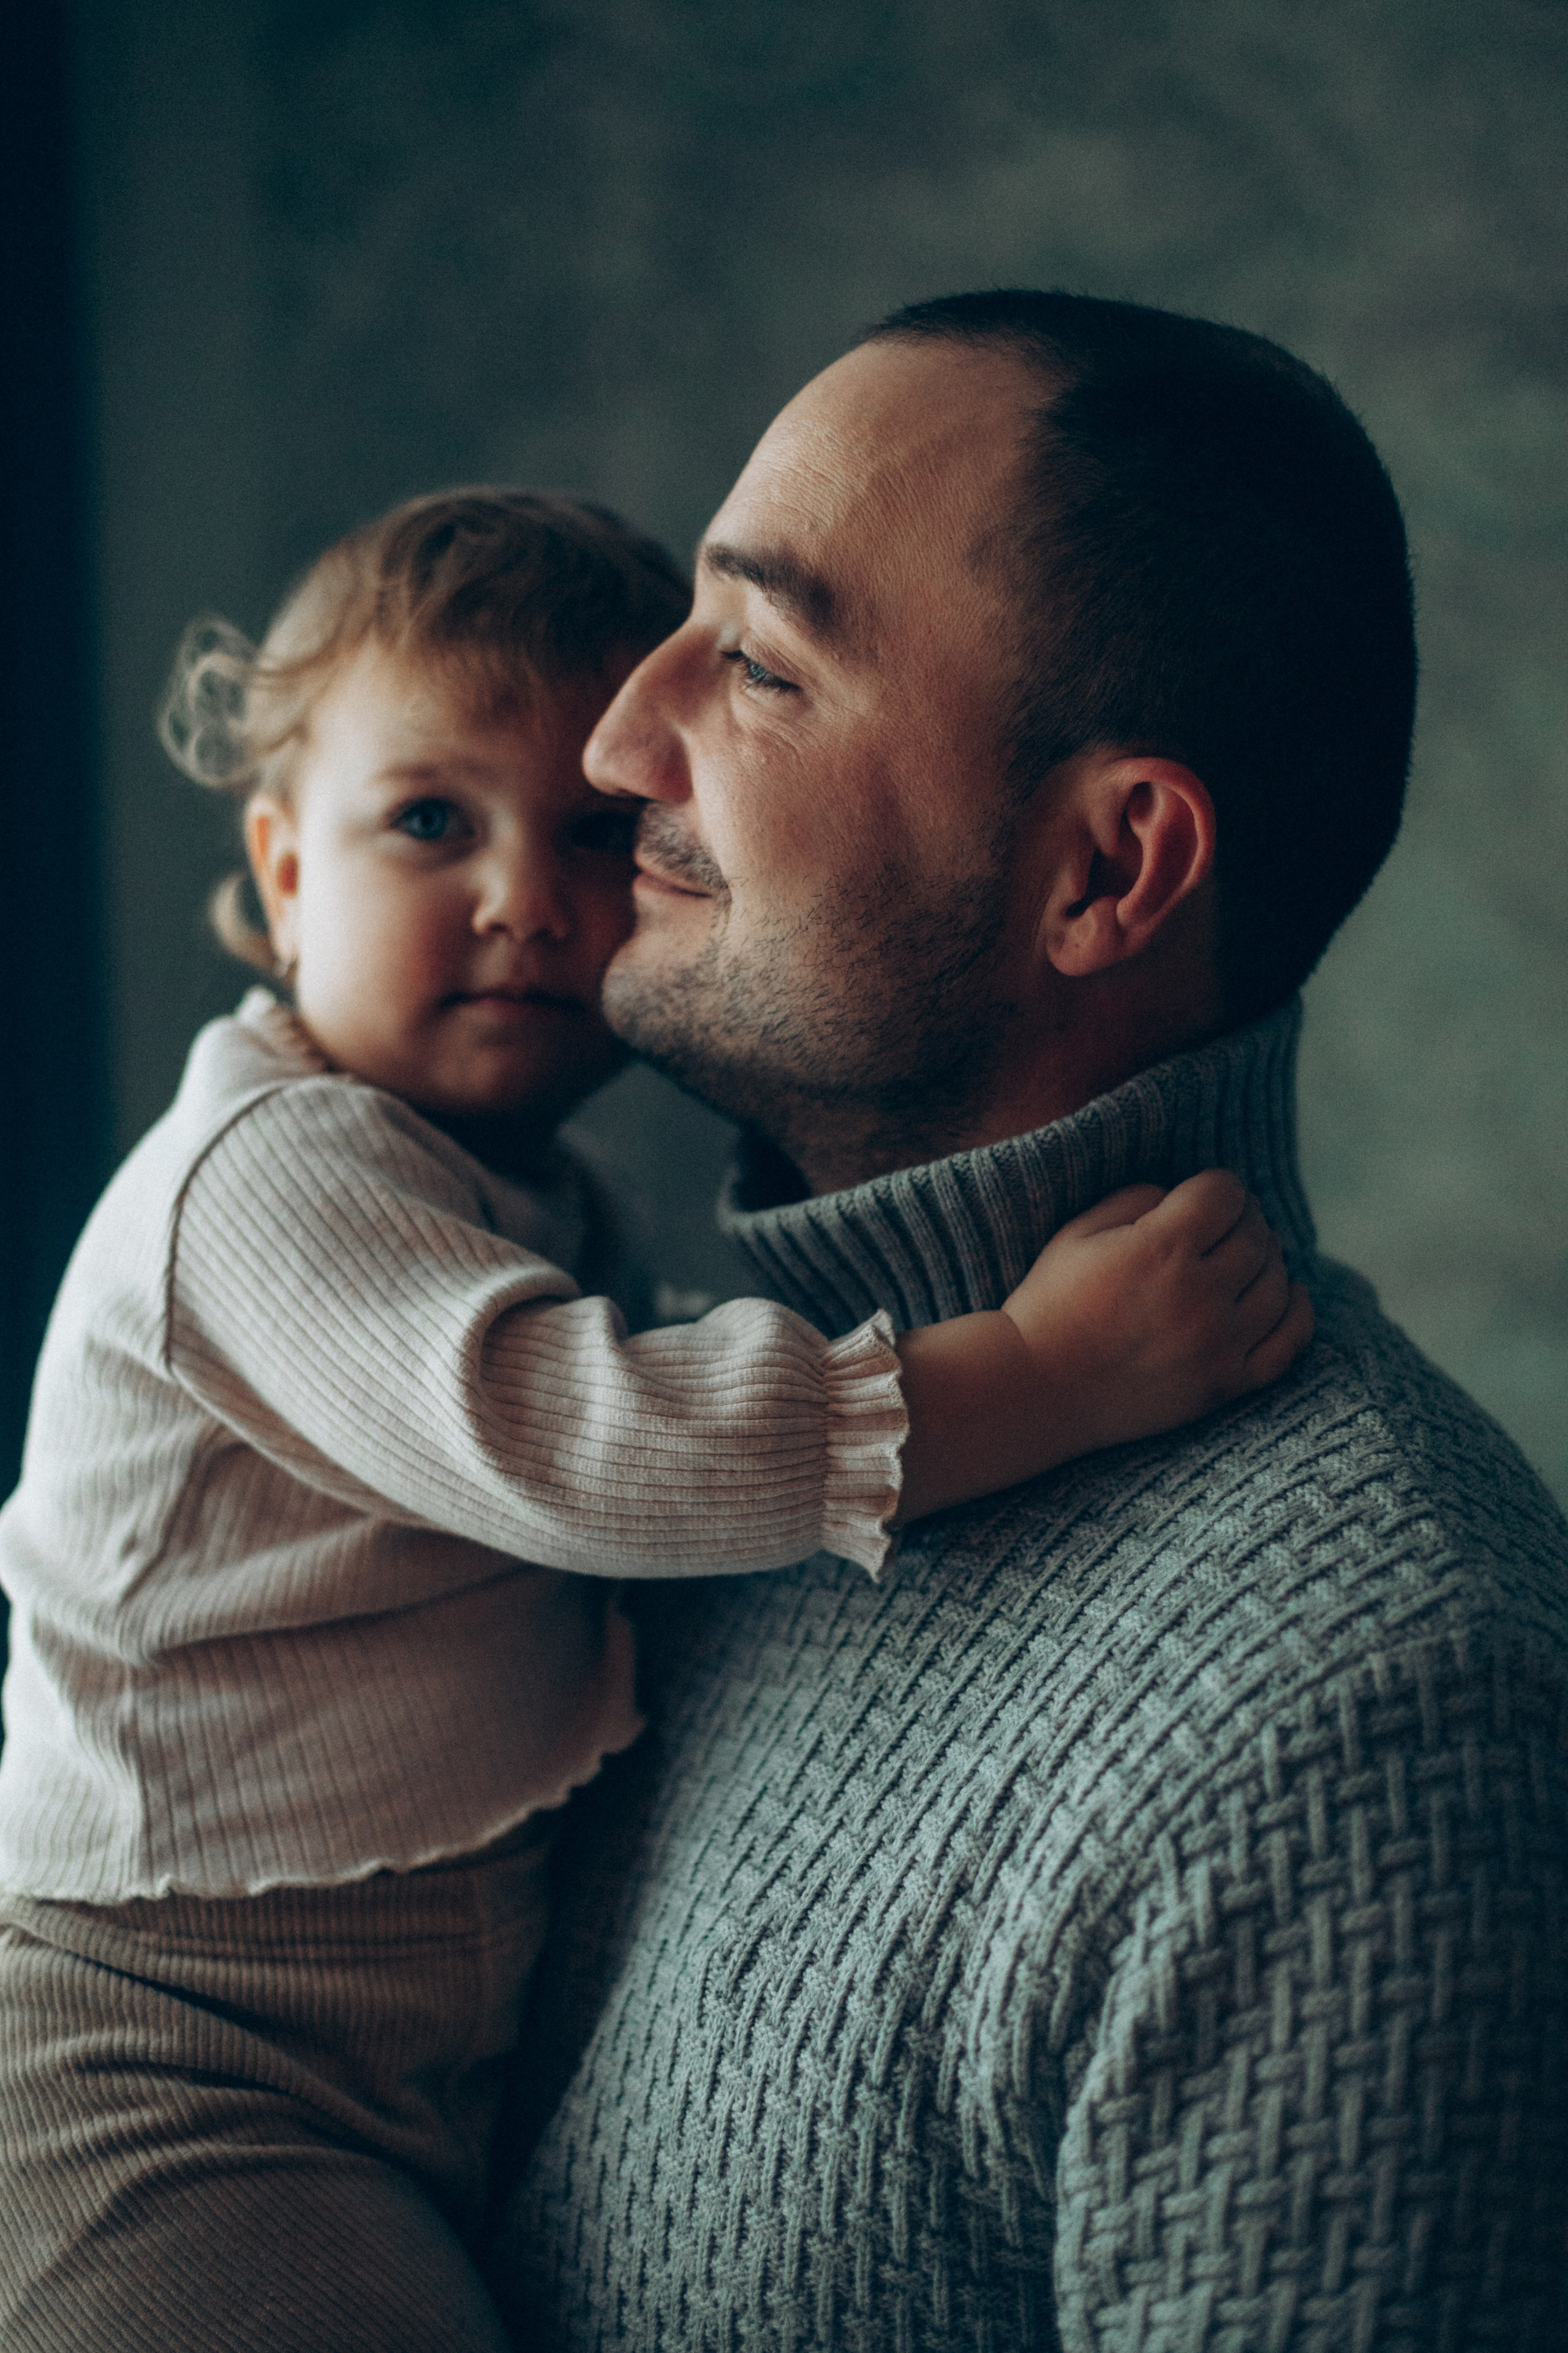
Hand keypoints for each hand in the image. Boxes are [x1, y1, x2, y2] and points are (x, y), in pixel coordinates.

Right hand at [1001, 1170, 1313, 1460]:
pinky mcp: (1225, 1386)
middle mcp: (1198, 1295)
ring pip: (1279, 1283)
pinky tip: (1288, 1294)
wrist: (1036, 1390)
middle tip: (1223, 1227)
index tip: (1205, 1197)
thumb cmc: (1052, 1303)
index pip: (1226, 1193)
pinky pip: (1289, 1343)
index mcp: (1160, 1249)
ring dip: (1268, 1262)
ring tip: (1243, 1260)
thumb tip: (1190, 1197)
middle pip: (1257, 1235)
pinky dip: (1296, 1312)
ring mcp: (1217, 1345)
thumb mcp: (1080, 1231)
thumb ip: (1139, 1198)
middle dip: (1243, 1221)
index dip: (1217, 1187)